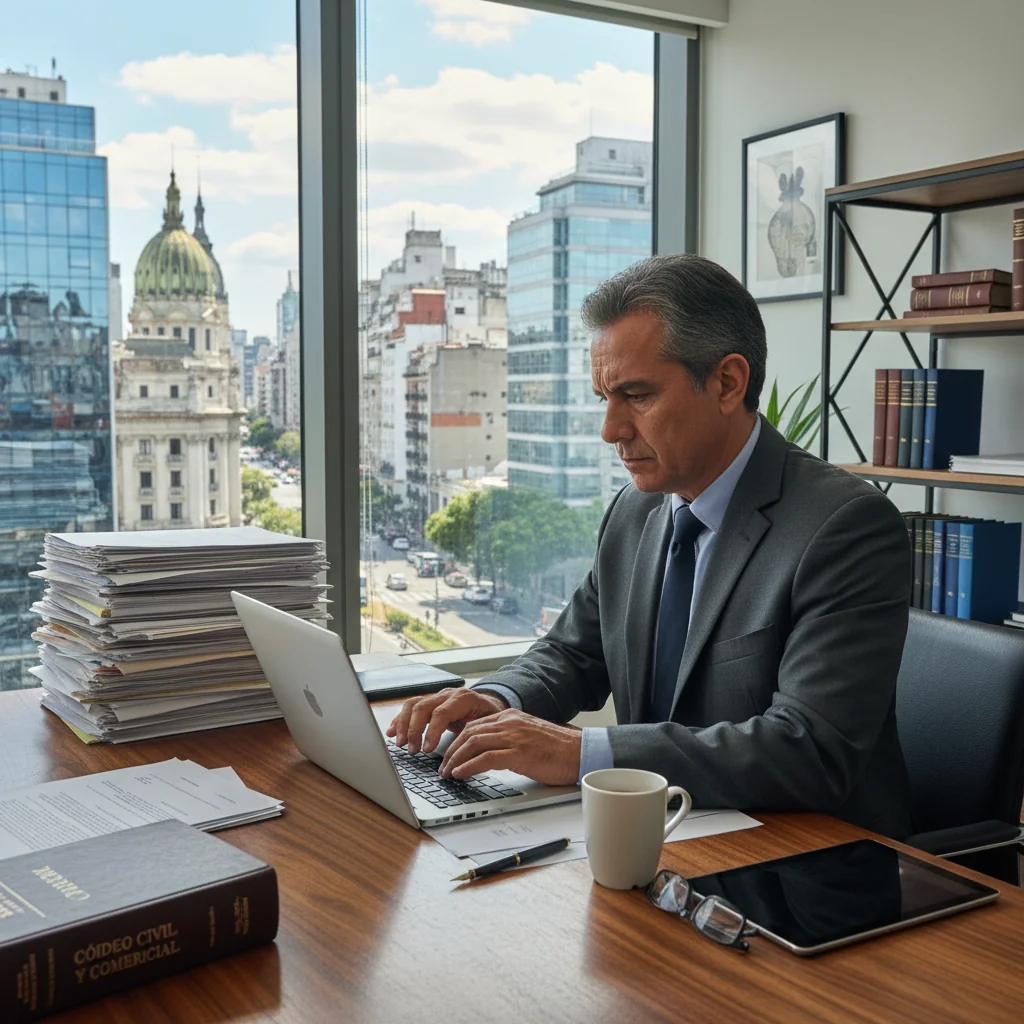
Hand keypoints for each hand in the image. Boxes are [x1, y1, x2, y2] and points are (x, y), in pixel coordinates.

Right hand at [386, 688, 507, 754]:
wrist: (489, 705)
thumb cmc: (489, 717)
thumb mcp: (488, 727)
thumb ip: (474, 739)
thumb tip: (462, 760)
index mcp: (463, 698)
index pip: (441, 713)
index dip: (431, 732)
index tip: (426, 750)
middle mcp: (447, 694)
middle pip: (423, 707)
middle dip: (413, 730)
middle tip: (411, 750)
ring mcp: (436, 697)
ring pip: (413, 705)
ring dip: (403, 725)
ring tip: (400, 744)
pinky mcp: (429, 703)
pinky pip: (410, 708)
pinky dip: (399, 720)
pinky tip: (391, 732)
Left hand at [438, 709, 581, 786]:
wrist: (580, 752)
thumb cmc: (557, 750)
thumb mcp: (527, 738)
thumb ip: (508, 740)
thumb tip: (486, 756)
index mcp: (511, 717)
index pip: (474, 726)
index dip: (457, 741)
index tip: (449, 756)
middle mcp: (510, 722)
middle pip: (469, 733)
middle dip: (452, 751)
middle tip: (443, 768)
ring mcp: (514, 736)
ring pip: (474, 743)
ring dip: (456, 760)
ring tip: (448, 773)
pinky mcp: (520, 753)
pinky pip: (486, 757)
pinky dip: (469, 766)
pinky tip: (461, 774)